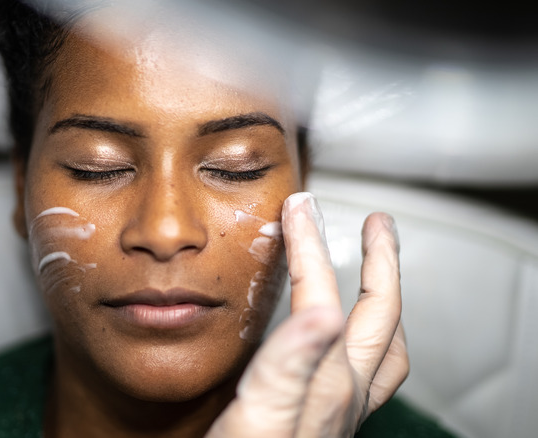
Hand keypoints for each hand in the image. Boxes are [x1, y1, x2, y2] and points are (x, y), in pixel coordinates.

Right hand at [207, 192, 407, 437]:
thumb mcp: (263, 419)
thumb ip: (292, 365)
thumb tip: (324, 310)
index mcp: (328, 385)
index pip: (327, 297)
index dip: (311, 248)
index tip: (299, 207)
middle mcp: (344, 397)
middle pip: (381, 318)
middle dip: (381, 263)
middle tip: (376, 223)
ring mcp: (340, 413)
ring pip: (383, 349)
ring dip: (384, 301)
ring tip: (375, 272)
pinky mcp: (326, 425)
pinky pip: (367, 374)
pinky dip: (364, 339)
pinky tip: (337, 340)